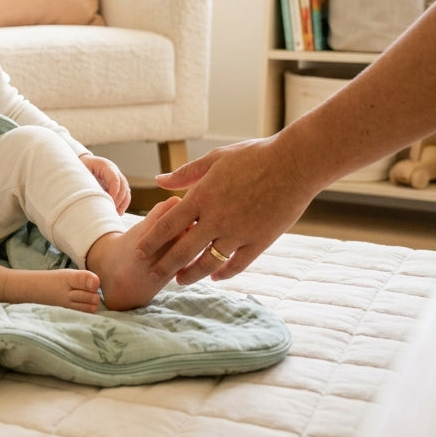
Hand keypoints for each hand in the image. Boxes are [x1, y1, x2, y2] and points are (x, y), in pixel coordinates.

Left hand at [79, 153, 130, 213]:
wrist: (80, 163)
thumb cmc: (79, 168)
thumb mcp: (81, 174)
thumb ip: (88, 183)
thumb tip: (93, 198)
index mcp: (104, 166)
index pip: (115, 178)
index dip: (114, 191)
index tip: (110, 201)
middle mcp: (113, 170)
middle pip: (123, 185)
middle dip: (119, 199)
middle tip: (111, 209)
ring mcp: (116, 176)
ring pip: (125, 190)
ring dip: (122, 202)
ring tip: (116, 213)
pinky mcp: (116, 184)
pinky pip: (124, 193)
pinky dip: (122, 203)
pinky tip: (118, 212)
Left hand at [135, 136, 316, 283]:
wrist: (295, 163)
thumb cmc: (254, 156)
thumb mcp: (215, 159)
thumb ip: (185, 174)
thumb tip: (159, 181)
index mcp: (202, 197)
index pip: (168, 225)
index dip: (151, 241)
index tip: (140, 251)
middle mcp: (217, 219)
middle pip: (183, 251)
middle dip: (164, 266)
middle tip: (152, 275)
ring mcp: (239, 233)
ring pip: (208, 263)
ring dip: (191, 274)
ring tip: (180, 280)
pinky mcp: (260, 241)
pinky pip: (237, 265)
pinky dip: (224, 273)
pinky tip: (215, 276)